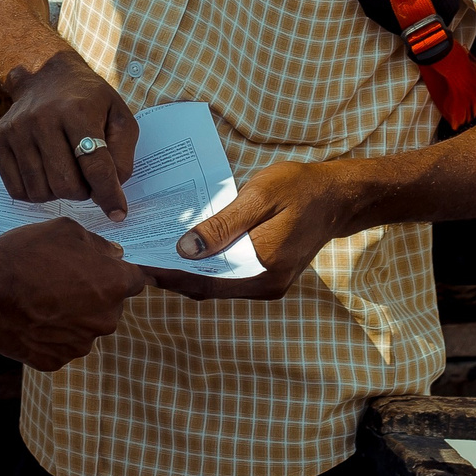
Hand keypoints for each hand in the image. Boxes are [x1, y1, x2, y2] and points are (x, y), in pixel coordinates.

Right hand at [0, 52, 138, 217]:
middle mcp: (42, 118)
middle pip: (66, 185)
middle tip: (88, 179)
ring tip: (67, 172)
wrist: (46, 75)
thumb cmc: (89, 101)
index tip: (118, 213)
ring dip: (59, 193)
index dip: (109, 194)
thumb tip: (110, 192)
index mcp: (77, 110)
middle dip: (83, 192)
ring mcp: (17, 129)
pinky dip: (36, 192)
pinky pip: (18, 190)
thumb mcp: (119, 117)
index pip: (95, 165)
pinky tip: (46, 174)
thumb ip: (122, 155)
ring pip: (41, 192)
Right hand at [0, 218, 145, 370]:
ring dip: (73, 314)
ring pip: (86, 326)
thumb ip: (97, 243)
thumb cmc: (26, 255)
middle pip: (110, 305)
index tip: (105, 268)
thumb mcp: (66, 230)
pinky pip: (62, 344)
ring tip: (42, 298)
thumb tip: (112, 254)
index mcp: (114, 285)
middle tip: (62, 279)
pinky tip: (32, 317)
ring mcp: (81, 344)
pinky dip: (51, 333)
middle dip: (94, 293)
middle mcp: (106, 319)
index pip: (137, 279)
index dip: (121, 271)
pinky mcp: (57, 361)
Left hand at [147, 160, 363, 301]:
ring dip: (187, 274)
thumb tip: (185, 250)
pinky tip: (187, 253)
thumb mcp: (259, 196)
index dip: (169, 274)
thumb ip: (222, 226)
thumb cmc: (300, 187)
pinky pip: (230, 279)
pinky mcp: (269, 278)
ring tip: (154, 255)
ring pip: (217, 286)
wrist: (338, 196)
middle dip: (172, 276)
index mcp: (263, 265)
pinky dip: (206, 270)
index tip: (139, 262)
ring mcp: (268, 285)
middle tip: (137, 258)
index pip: (205, 279)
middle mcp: (265, 284)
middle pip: (208, 288)